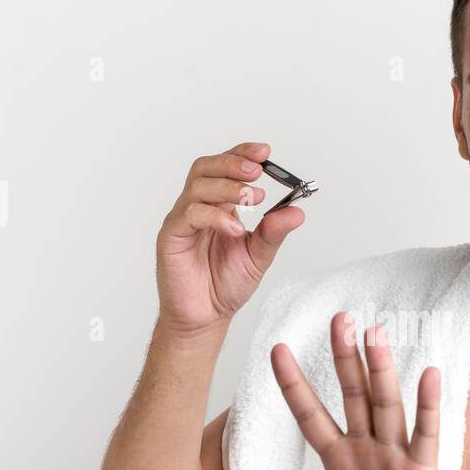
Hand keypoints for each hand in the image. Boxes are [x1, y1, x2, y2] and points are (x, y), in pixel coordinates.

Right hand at [156, 141, 303, 336]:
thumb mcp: (258, 256)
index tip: (266, 152)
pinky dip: (215, 217)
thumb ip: (274, 232)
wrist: (205, 317)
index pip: (226, 167)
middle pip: (207, 168)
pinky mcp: (171, 237)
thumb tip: (297, 211)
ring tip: (253, 199)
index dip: (243, 154)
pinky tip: (235, 229)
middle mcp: (197, 207)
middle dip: (233, 164)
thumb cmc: (225, 285)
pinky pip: (190, 215)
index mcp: (218, 206)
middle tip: (258, 170)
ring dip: (227, 188)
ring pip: (198, 187)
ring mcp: (182, 220)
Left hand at [246, 312, 467, 469]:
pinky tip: (428, 373)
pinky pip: (425, 433)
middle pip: (352, 395)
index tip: (276, 350)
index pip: (311, 416)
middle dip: (344, 358)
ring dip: (380, 369)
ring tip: (374, 332)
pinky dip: (427, 405)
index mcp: (340, 463)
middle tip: (338, 318)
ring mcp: (396, 457)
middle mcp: (367, 451)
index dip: (294, 385)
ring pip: (385, 405)